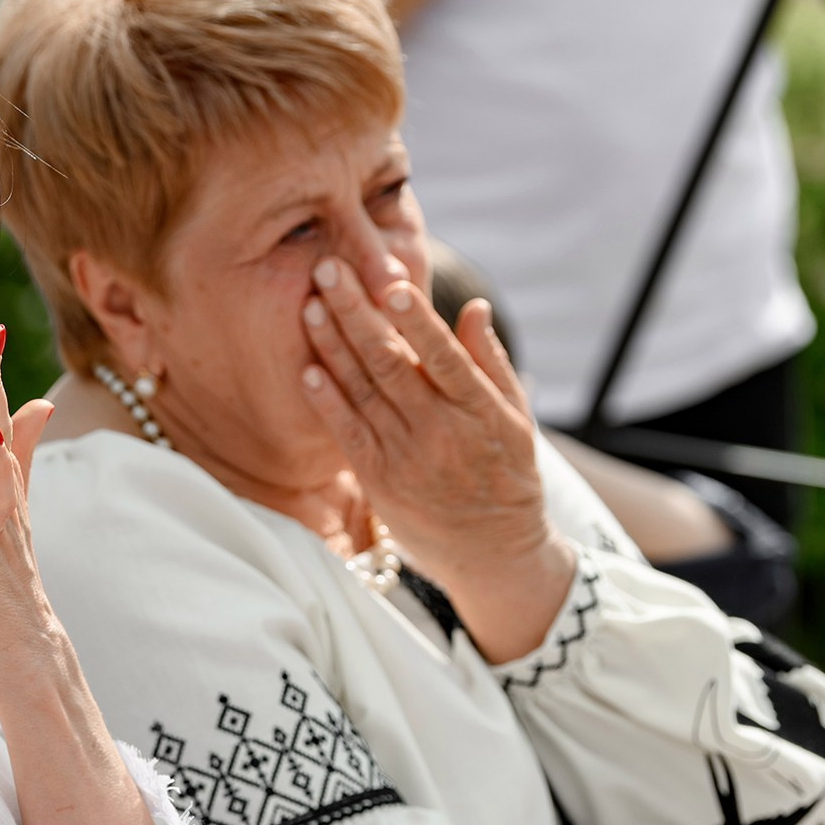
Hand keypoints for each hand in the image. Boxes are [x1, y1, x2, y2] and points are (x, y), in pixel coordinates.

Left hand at [297, 256, 575, 663]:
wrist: (494, 555)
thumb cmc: (508, 475)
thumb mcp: (517, 418)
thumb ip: (490, 362)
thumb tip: (472, 306)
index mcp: (479, 410)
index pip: (443, 357)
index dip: (415, 321)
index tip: (390, 282)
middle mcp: (440, 431)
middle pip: (390, 364)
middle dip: (356, 313)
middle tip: (328, 269)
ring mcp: (406, 457)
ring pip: (363, 392)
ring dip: (332, 347)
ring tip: (309, 304)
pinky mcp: (379, 481)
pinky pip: (347, 435)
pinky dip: (327, 402)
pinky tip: (307, 369)